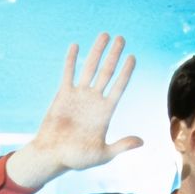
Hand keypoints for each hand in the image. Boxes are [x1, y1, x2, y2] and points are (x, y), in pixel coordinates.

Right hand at [7, 33, 143, 187]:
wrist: (52, 156)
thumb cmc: (77, 158)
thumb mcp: (103, 154)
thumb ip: (121, 146)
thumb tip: (141, 141)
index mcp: (105, 112)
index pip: (119, 87)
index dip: (126, 72)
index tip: (133, 57)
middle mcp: (94, 100)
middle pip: (107, 72)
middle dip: (114, 55)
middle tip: (121, 38)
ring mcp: (78, 96)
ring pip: (90, 68)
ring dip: (97, 52)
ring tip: (105, 35)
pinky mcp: (62, 95)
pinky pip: (68, 74)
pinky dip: (71, 60)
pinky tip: (76, 46)